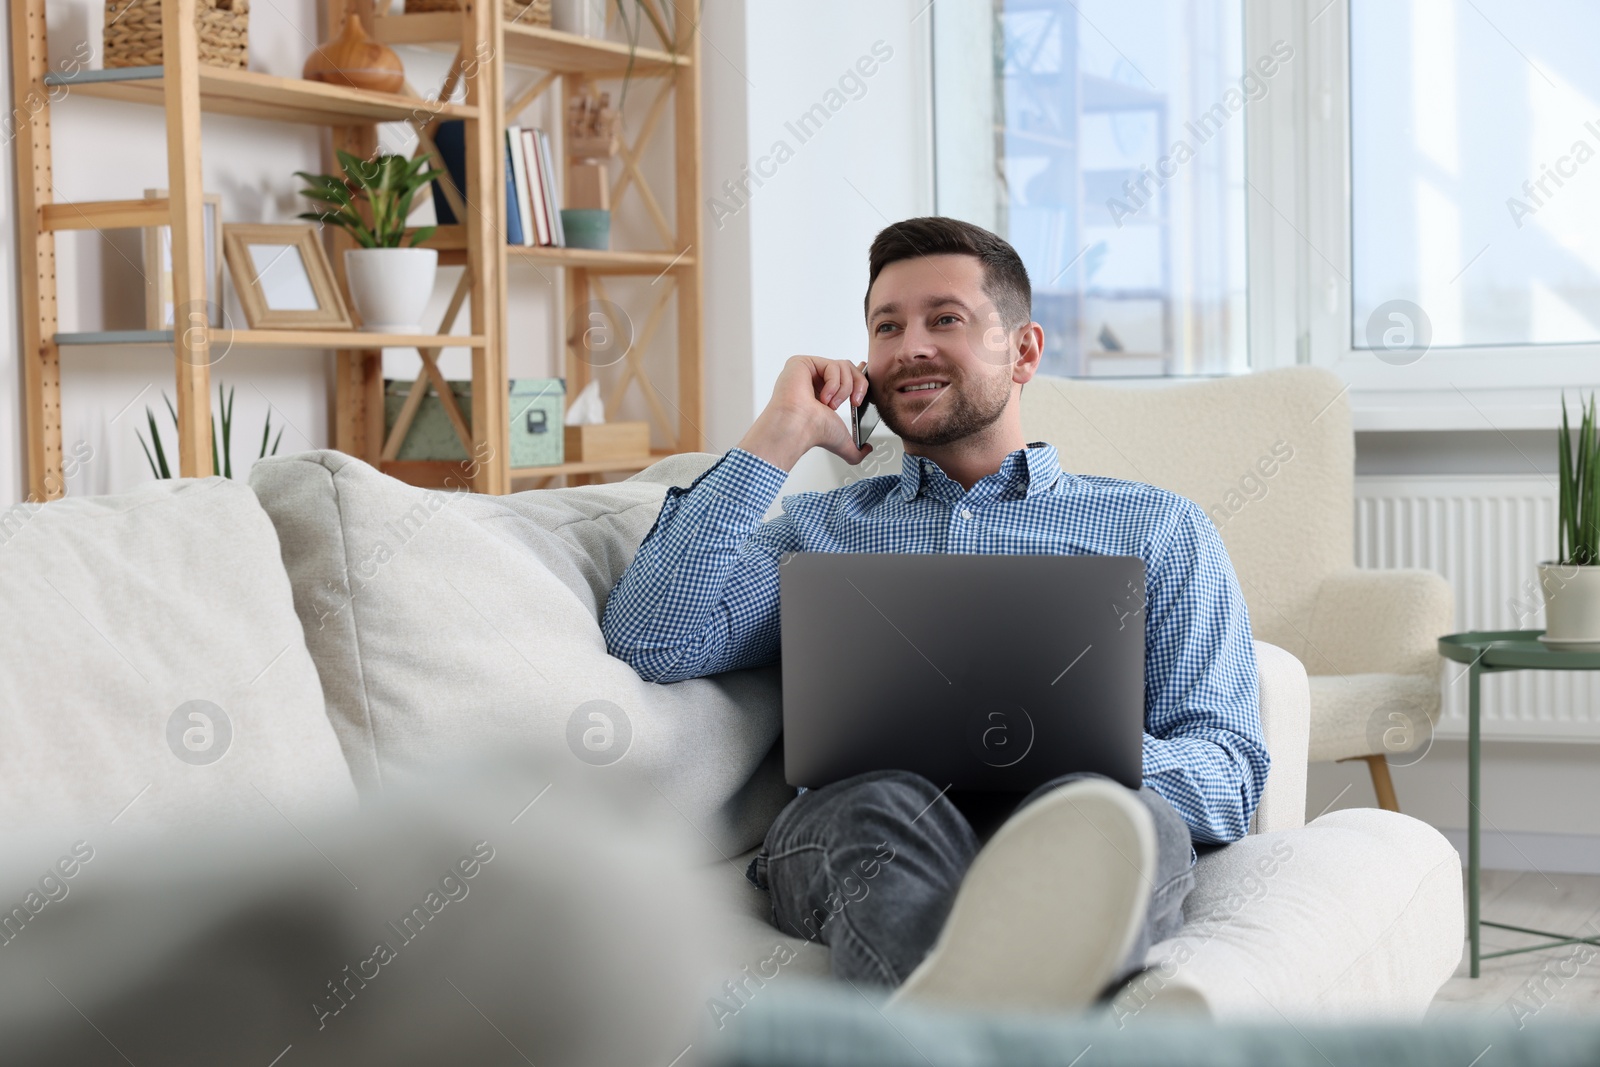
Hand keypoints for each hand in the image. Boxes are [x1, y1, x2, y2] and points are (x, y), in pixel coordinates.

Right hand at [737, 356, 873, 470]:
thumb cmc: (813, 431)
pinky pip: (831, 365)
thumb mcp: (843, 441)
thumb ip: (856, 451)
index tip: (866, 381)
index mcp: (823, 393)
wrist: (800, 428)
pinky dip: (833, 383)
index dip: (859, 375)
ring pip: (842, 366)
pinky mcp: (801, 363)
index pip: (845, 374)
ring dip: (844, 388)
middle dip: (858, 385)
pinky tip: (823, 397)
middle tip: (856, 403)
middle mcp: (814, 381)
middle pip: (848, 367)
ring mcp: (807, 371)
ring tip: (832, 404)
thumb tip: (867, 450)